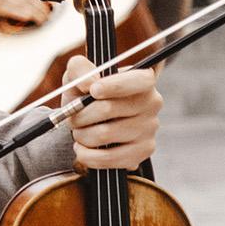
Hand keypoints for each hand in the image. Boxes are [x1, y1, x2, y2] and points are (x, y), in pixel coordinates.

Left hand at [61, 55, 161, 169]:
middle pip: (108, 109)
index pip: (136, 81)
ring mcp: (150, 129)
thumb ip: (80, 68)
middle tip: (72, 117)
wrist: (90, 121)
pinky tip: (82, 149)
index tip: (93, 90)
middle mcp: (152, 103)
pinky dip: (87, 155)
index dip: (113, 86)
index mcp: (142, 79)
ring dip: (81, 134)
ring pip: (104, 134)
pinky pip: (109, 158)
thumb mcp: (79, 74)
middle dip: (80, 114)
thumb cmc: (85, 93)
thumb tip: (88, 83)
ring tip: (78, 131)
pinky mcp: (143, 152)